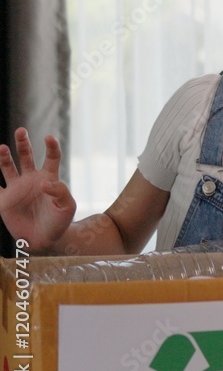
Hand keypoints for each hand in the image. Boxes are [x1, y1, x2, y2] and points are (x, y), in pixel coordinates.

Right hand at [0, 128, 75, 249]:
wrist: (45, 239)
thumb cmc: (60, 221)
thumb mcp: (67, 207)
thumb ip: (61, 192)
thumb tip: (45, 183)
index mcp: (48, 178)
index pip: (51, 158)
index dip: (51, 147)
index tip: (49, 138)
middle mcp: (31, 179)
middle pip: (26, 156)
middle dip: (23, 143)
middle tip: (21, 131)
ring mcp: (16, 188)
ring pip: (8, 167)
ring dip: (4, 156)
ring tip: (2, 148)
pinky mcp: (4, 200)